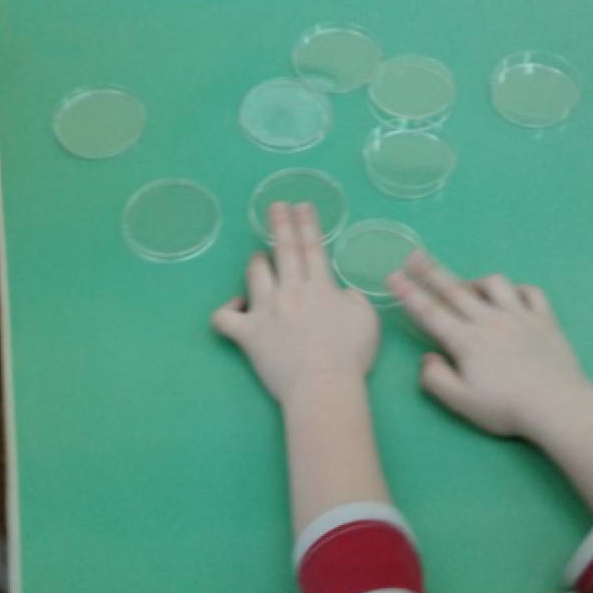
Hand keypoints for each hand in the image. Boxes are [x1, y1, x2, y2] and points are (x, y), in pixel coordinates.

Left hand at [212, 202, 379, 407]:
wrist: (323, 385)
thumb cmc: (350, 356)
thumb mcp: (367, 320)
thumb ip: (354, 300)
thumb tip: (342, 293)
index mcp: (320, 287)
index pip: (312, 247)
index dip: (306, 224)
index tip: (301, 206)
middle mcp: (290, 291)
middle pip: (283, 249)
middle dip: (279, 224)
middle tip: (275, 207)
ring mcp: (265, 310)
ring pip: (254, 273)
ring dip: (257, 262)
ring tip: (259, 257)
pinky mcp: (247, 333)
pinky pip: (224, 318)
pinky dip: (227, 310)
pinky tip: (235, 307)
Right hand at [387, 251, 592, 439]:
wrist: (557, 406)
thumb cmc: (506, 408)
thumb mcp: (461, 402)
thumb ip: (436, 379)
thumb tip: (427, 358)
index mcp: (466, 341)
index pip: (430, 312)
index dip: (409, 293)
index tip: (393, 276)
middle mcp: (490, 321)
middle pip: (455, 289)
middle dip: (431, 271)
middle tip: (414, 254)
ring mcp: (520, 317)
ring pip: (494, 284)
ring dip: (475, 281)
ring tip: (467, 286)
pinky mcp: (545, 320)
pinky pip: (531, 293)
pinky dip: (518, 289)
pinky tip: (511, 295)